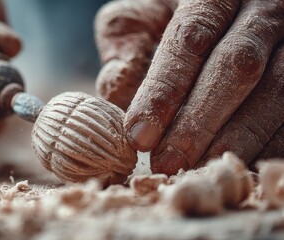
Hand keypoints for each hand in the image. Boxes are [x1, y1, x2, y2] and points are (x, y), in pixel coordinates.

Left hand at [95, 0, 283, 174]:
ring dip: (236, 138)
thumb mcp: (143, 14)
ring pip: (276, 91)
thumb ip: (126, 43)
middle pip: (237, 67)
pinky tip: (237, 162)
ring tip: (197, 169)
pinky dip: (267, 141)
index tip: (140, 135)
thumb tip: (116, 87)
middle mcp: (261, 9)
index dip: (165, 90)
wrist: (227, 7)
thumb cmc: (173, 13)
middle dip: (199, 121)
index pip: (190, 39)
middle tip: (167, 162)